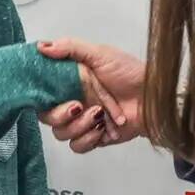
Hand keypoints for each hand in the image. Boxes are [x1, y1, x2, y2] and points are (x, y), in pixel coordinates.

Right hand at [38, 38, 145, 153]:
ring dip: (78, 126)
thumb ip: (70, 48)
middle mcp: (72, 102)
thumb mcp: (100, 54)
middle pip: (47, 118)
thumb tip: (41, 47)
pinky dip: (88, 139)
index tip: (50, 94)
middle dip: (59, 115)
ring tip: (99, 115)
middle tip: (77, 106)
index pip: (41, 94)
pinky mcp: (94, 138)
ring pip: (61, 134)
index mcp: (69, 83)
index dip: (40, 97)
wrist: (154, 98)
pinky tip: (102, 129)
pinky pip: (78, 147)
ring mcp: (83, 122)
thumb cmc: (129, 73)